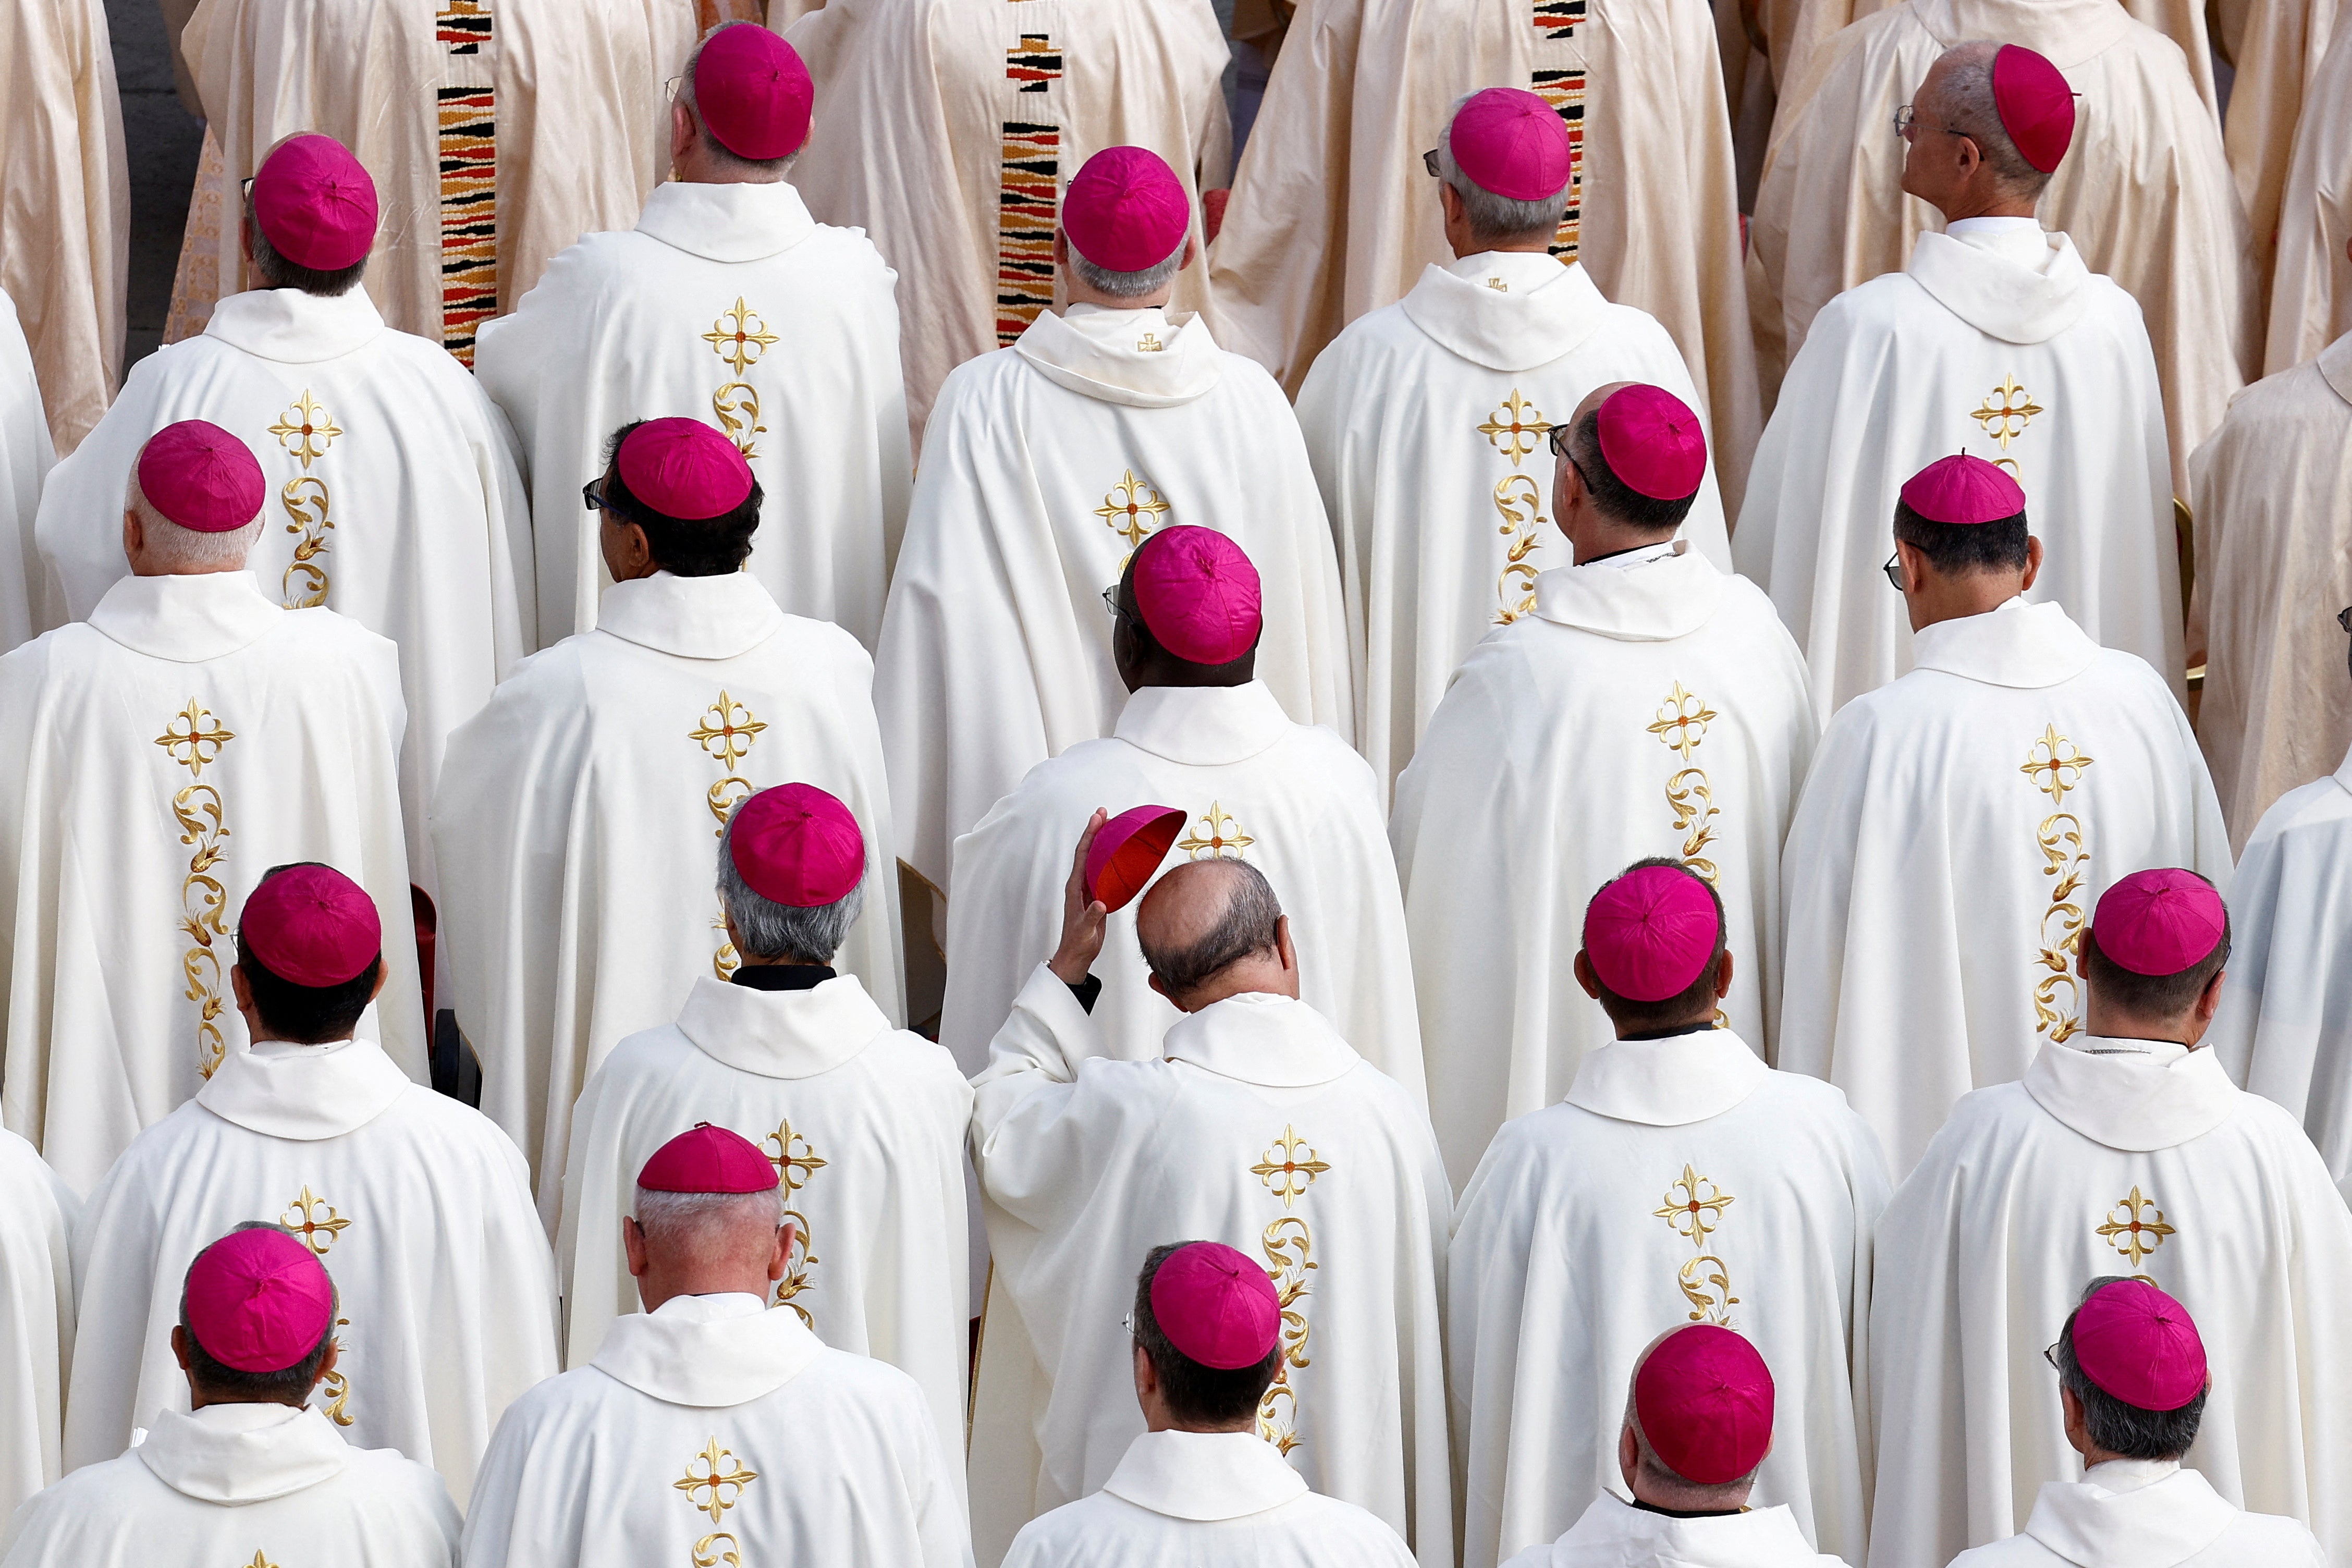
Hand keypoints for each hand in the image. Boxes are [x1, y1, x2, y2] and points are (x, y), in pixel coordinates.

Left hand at [1049, 808, 1110, 984]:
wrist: (1076, 956)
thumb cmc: (1078, 944)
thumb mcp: (1085, 930)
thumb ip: (1092, 916)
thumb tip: (1100, 903)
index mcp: (1074, 887)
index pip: (1082, 854)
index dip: (1090, 835)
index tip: (1097, 818)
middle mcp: (1079, 884)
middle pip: (1088, 851)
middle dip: (1095, 831)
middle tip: (1105, 813)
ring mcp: (1087, 889)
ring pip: (1095, 859)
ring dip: (1102, 842)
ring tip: (1112, 826)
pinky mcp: (1096, 896)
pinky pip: (1102, 871)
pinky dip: (1109, 859)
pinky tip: (1118, 854)